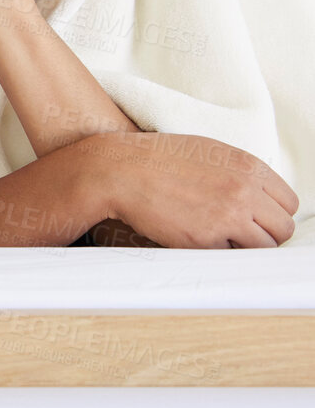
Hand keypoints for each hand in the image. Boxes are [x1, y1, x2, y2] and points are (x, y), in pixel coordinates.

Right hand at [91, 132, 297, 248]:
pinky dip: (216, 250)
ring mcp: (227, 216)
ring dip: (244, 246)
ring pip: (263, 247)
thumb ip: (241, 172)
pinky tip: (194, 234)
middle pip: (283, 228)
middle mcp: (244, 191)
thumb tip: (262, 196)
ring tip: (218, 236)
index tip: (257, 217)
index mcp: (248, 167)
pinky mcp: (205, 239)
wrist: (118, 169)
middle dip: (265, 234)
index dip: (273, 213)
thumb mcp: (209, 152)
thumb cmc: (158, 158)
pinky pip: (229, 255)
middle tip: (241, 232)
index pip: (289, 202)